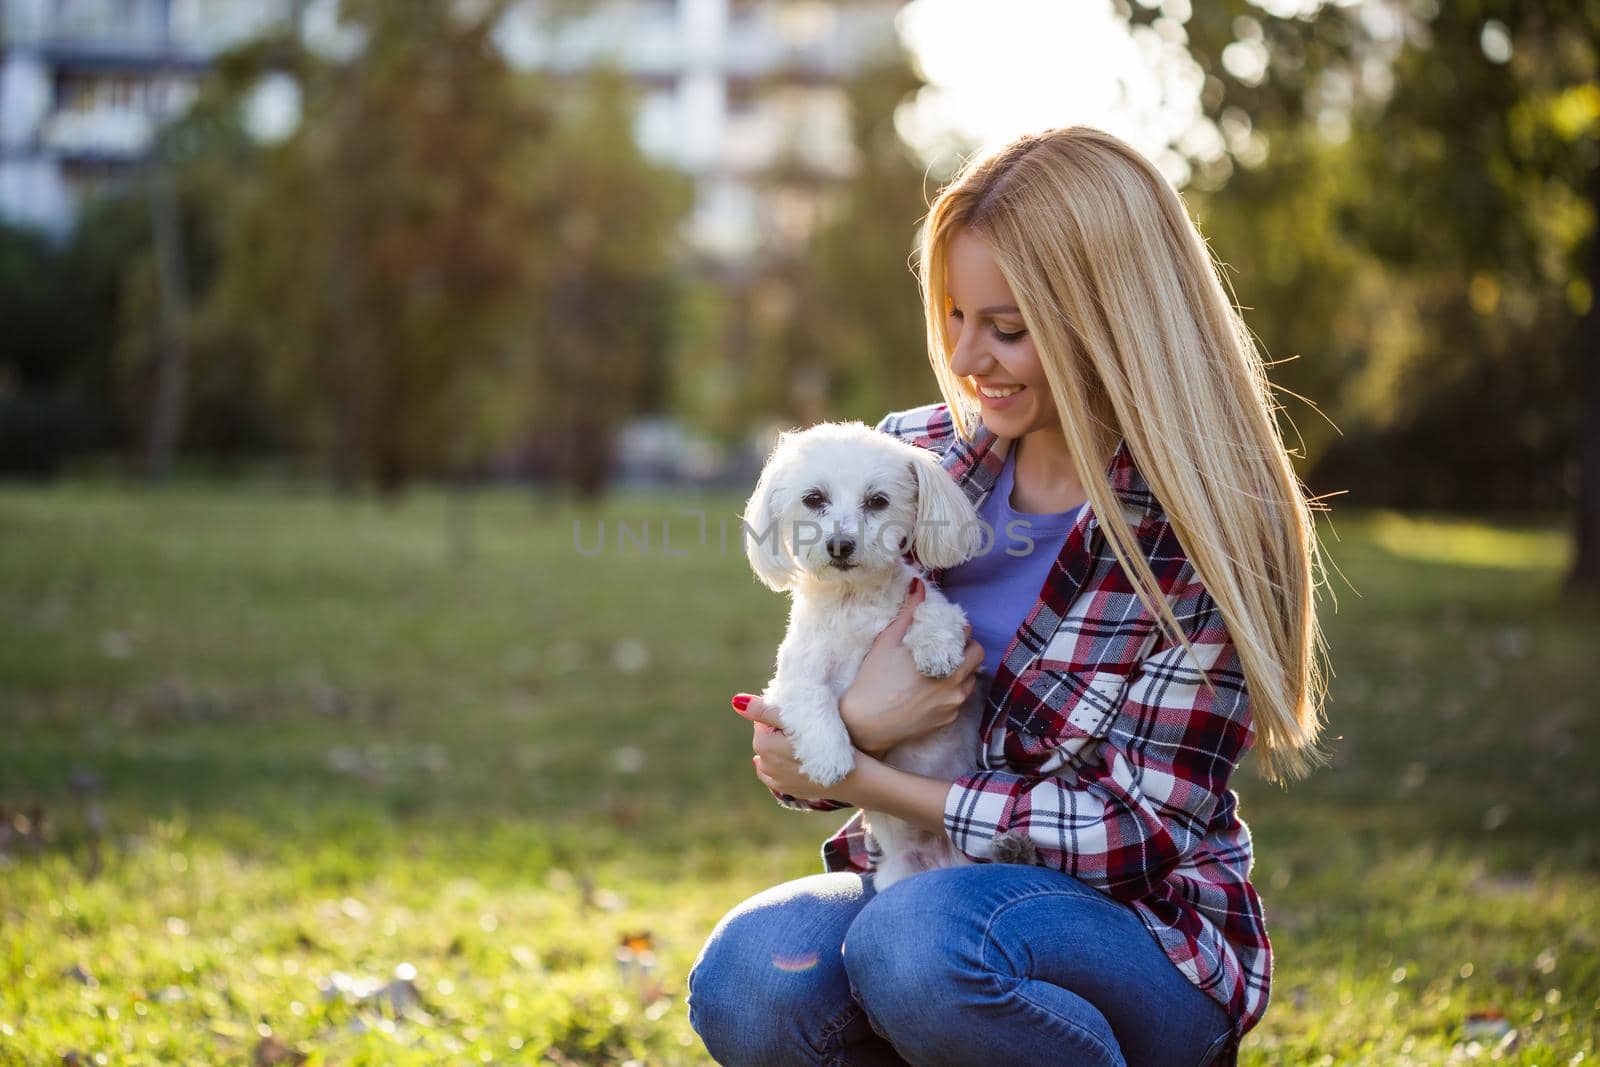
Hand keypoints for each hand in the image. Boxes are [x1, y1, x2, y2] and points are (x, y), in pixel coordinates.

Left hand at [732, 694, 853, 801]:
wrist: (855, 778)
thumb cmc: (828, 743)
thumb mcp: (798, 720)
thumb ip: (765, 710)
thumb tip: (736, 702)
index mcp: (763, 745)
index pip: (763, 719)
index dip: (780, 712)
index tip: (797, 711)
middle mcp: (765, 765)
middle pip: (767, 736)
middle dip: (779, 729)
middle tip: (803, 724)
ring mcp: (777, 780)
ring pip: (772, 754)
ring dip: (782, 746)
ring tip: (805, 740)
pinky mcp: (789, 790)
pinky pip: (778, 774)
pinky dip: (783, 764)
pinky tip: (793, 758)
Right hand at [840, 579, 984, 757]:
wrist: (866, 724)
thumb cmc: (874, 680)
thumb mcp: (887, 641)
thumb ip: (908, 612)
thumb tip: (918, 584)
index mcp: (943, 659)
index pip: (967, 635)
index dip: (958, 628)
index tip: (947, 628)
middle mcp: (955, 682)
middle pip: (977, 657)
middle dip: (966, 648)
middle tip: (947, 646)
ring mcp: (954, 703)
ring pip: (971, 679)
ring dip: (962, 670)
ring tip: (941, 667)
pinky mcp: (948, 719)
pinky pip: (959, 699)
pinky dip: (952, 690)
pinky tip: (932, 688)